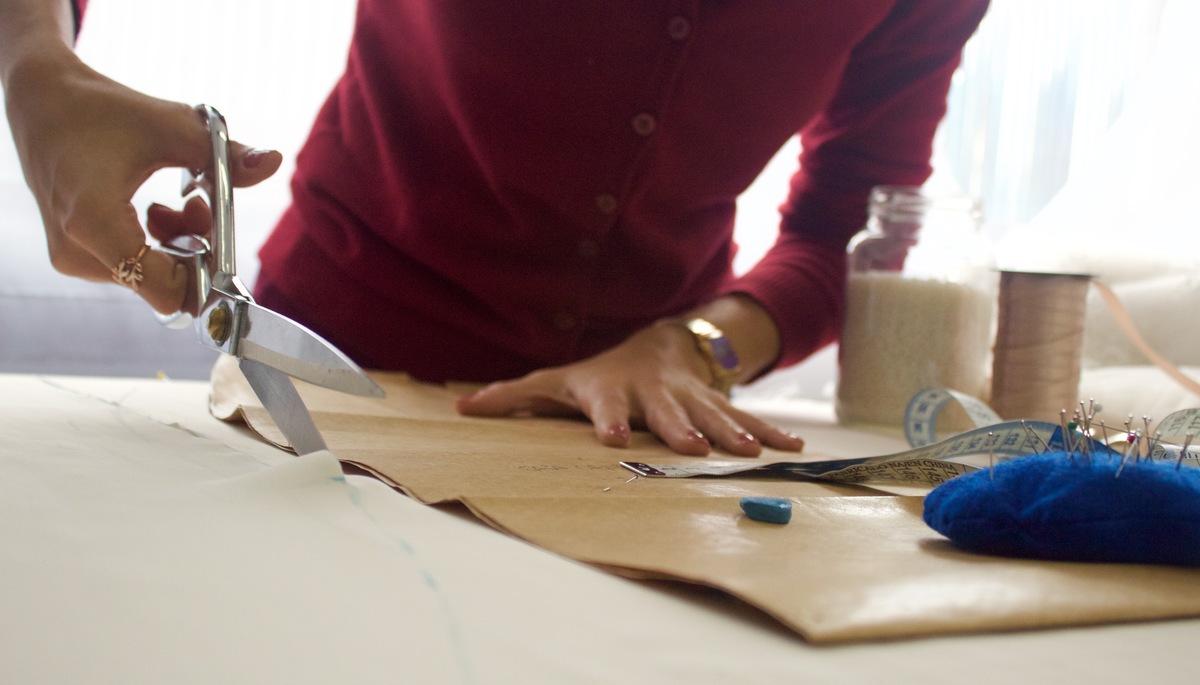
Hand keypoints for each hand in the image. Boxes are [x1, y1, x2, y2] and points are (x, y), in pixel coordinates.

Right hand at [4, 48, 280, 314]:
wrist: (42, 101)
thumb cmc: (103, 109)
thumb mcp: (171, 127)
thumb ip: (225, 155)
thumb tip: (273, 161)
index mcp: (92, 222)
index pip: (162, 289)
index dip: (204, 283)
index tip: (229, 260)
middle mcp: (76, 250)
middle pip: (162, 284)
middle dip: (197, 250)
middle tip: (202, 203)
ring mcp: (71, 258)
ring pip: (151, 277)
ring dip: (180, 244)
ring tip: (184, 200)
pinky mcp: (73, 255)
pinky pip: (133, 268)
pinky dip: (158, 244)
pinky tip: (158, 209)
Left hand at [455, 322, 805, 455]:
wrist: (658, 344)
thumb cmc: (598, 374)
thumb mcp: (556, 381)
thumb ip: (513, 397)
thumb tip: (461, 410)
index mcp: (611, 392)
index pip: (605, 407)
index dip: (608, 422)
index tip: (612, 441)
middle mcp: (653, 394)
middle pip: (666, 413)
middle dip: (680, 429)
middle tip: (693, 450)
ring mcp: (689, 396)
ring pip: (712, 415)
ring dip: (732, 433)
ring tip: (749, 453)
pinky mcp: (716, 401)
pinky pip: (746, 417)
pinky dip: (770, 433)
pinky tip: (796, 451)